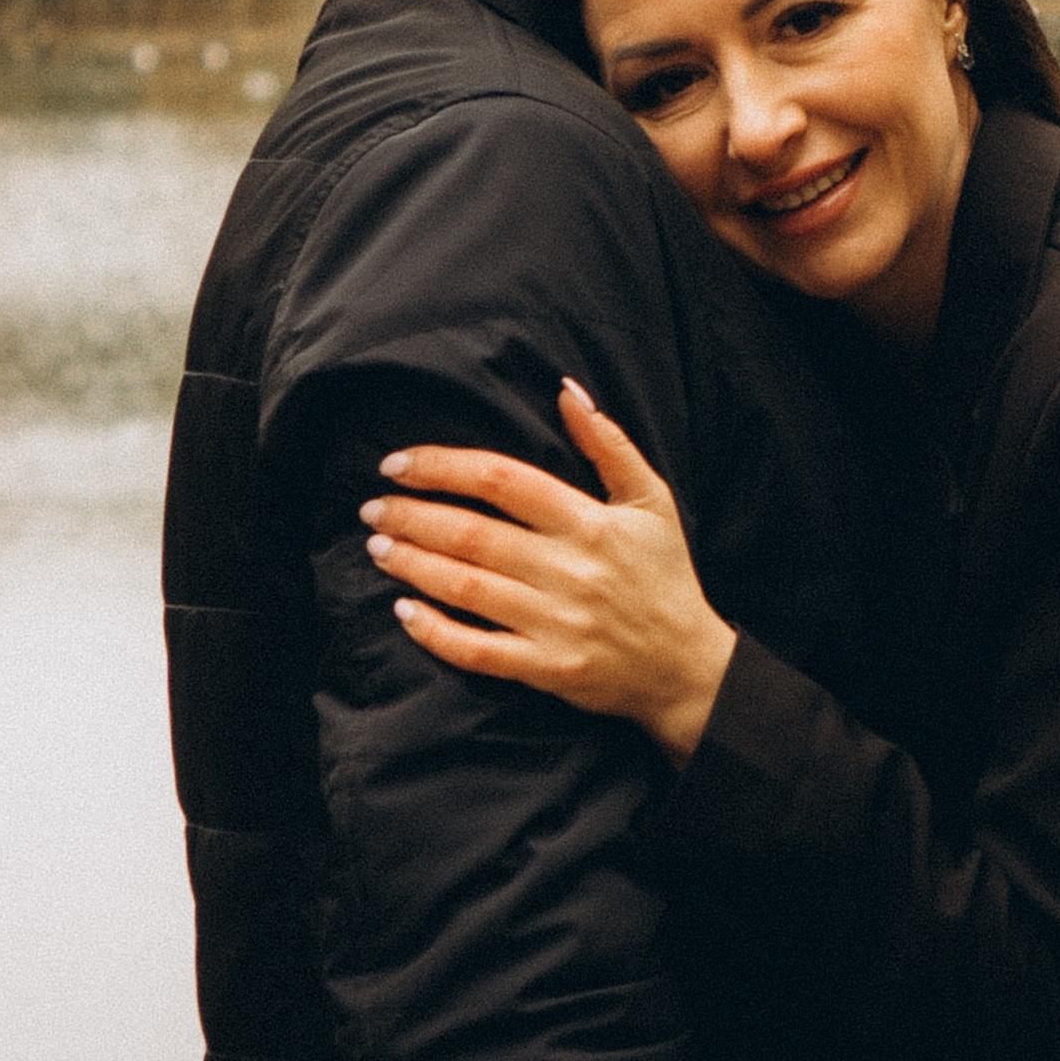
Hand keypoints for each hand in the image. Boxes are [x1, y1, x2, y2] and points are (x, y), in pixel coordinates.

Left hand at [365, 381, 737, 763]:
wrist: (687, 667)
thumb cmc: (664, 576)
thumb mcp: (651, 500)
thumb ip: (609, 444)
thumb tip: (565, 390)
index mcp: (591, 523)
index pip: (502, 481)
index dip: (442, 467)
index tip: (398, 464)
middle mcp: (570, 570)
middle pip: (472, 534)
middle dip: (412, 516)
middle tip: (372, 508)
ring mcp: (556, 623)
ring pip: (466, 588)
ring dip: (413, 565)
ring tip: (378, 546)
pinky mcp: (547, 669)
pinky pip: (478, 651)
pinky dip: (435, 632)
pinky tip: (404, 612)